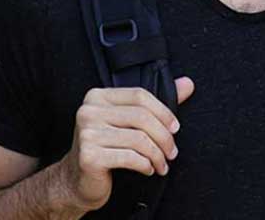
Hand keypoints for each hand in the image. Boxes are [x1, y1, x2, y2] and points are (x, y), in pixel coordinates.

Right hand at [50, 77, 195, 211]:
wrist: (76, 180)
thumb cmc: (106, 149)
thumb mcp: (128, 123)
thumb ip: (156, 104)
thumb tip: (188, 83)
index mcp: (97, 97)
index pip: (140, 95)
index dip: (163, 112)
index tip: (175, 129)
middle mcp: (88, 112)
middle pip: (142, 117)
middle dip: (164, 137)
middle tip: (172, 152)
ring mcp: (87, 134)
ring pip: (139, 139)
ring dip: (158, 155)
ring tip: (162, 164)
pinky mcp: (89, 156)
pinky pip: (130, 158)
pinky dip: (145, 165)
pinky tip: (148, 169)